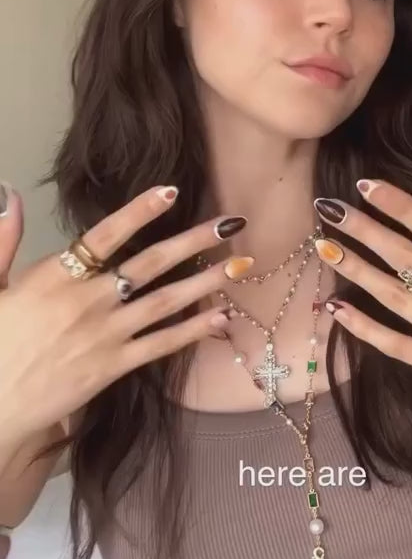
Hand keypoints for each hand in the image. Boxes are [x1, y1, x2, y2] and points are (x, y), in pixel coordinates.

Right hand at [0, 184, 250, 443]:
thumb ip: (3, 239)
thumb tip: (8, 194)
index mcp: (56, 276)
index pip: (104, 235)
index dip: (138, 212)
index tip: (171, 191)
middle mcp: (87, 301)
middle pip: (150, 264)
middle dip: (194, 241)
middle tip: (230, 224)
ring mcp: (105, 334)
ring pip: (165, 302)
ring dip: (206, 281)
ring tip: (240, 265)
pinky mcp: (114, 367)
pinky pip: (161, 345)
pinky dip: (193, 330)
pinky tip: (221, 317)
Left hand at [314, 178, 411, 466]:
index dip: (402, 206)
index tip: (369, 185)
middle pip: (406, 260)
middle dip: (365, 231)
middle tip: (328, 206)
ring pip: (394, 299)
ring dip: (355, 271)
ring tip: (322, 246)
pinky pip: (397, 347)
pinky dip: (364, 330)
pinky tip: (336, 310)